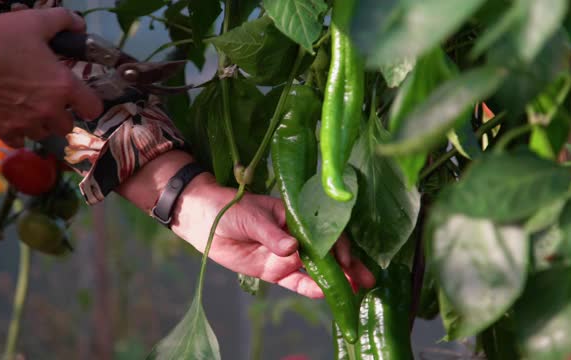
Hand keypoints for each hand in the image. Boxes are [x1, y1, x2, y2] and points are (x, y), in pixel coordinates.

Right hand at [0, 8, 102, 146]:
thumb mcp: (34, 21)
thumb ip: (62, 21)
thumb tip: (79, 25)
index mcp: (63, 86)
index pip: (93, 108)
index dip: (89, 103)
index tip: (81, 98)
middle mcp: (49, 110)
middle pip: (67, 126)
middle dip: (62, 115)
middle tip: (51, 101)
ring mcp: (25, 123)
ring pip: (44, 134)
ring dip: (41, 124)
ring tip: (30, 109)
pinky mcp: (2, 130)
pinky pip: (19, 141)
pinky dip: (18, 133)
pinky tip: (12, 119)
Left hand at [173, 179, 375, 297]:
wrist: (204, 220)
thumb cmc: (230, 209)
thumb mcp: (252, 216)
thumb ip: (272, 234)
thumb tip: (292, 249)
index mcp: (296, 217)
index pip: (324, 230)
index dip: (337, 245)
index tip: (344, 259)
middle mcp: (296, 237)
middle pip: (326, 253)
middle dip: (347, 266)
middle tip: (367, 280)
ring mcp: (286, 256)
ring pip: (315, 270)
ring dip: (334, 280)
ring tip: (354, 292)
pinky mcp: (273, 271)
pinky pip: (295, 282)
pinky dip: (309, 288)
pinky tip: (323, 295)